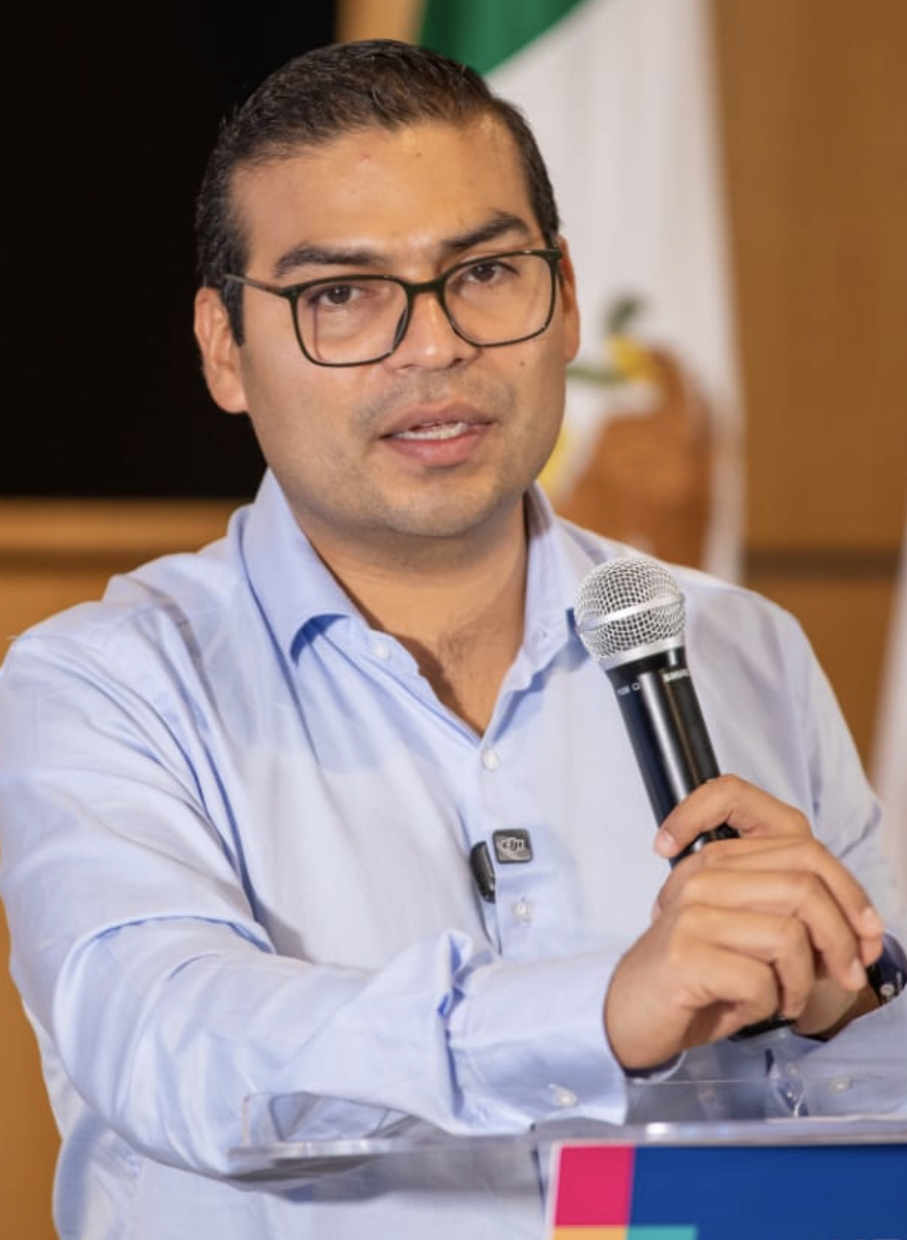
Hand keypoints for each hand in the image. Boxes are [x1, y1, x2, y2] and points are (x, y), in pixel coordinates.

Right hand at [604, 775, 884, 1069]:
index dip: (849, 891)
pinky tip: (744, 1010)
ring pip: (788, 935)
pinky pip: (759, 980)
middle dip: (839, 940)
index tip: (865, 933)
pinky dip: (764, 1007)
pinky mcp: (686, 955)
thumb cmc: (696, 979)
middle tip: (844, 976)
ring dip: (799, 982)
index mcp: (720, 860)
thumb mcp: (749, 935)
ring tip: (782, 1000)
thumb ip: (796, 917)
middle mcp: (704, 876)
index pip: (803, 848)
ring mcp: (691, 913)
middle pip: (804, 886)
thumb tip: (865, 931)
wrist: (628, 1014)